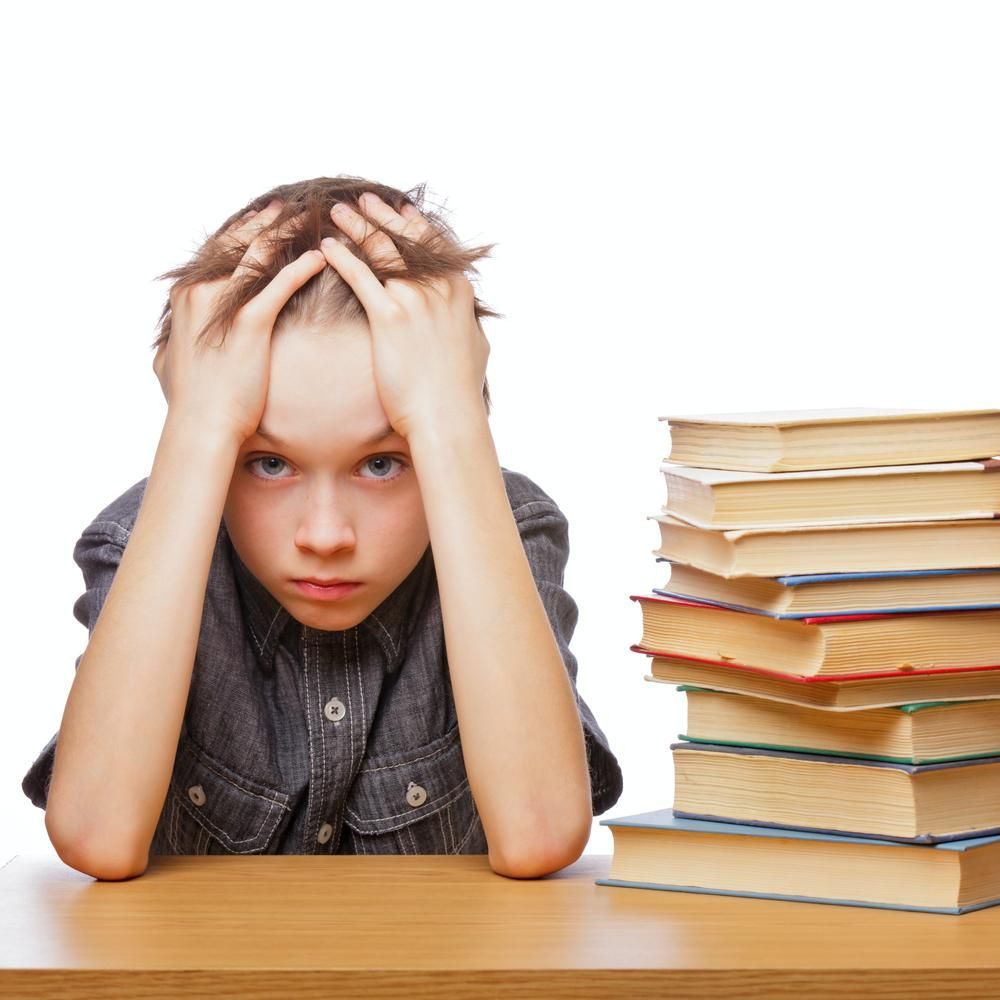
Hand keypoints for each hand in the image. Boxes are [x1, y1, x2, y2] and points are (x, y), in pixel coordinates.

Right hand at [152, 199, 326, 442]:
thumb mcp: (168, 363)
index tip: (255, 219)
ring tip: (309, 220)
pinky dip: (301, 267)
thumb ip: (168, 346)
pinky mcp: (250, 324)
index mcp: (185, 296)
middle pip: (235, 243)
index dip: (237, 232)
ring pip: (259, 255)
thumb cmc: (190, 400)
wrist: (201, 423)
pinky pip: (280, 285)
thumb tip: (163, 349)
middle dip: (262, 221)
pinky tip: (320, 257)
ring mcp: (224, 305)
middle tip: (285, 206)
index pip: (213, 251)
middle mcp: (200, 291)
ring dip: (285, 234)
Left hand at [319, 193, 489, 440]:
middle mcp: (438, 288)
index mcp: (458, 293)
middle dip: (383, 216)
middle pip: (406, 239)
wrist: (447, 416)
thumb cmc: (459, 391)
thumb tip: (470, 322)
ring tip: (338, 212)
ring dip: (358, 227)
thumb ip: (468, 325)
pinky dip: (341, 257)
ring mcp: (414, 300)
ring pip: (381, 249)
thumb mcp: (476, 348)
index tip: (400, 211)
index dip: (414, 225)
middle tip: (364, 200)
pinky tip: (326, 247)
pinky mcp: (389, 317)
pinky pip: (359, 276)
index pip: (435, 246)